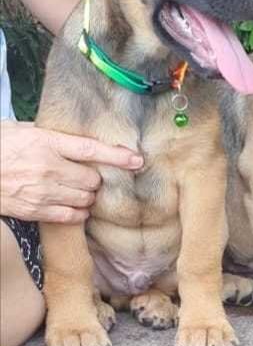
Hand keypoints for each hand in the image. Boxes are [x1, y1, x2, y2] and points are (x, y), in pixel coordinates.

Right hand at [0, 121, 143, 223]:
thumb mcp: (22, 129)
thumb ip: (52, 134)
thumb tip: (77, 135)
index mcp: (46, 143)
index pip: (91, 150)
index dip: (117, 156)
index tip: (137, 160)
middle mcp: (48, 168)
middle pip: (92, 179)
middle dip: (96, 179)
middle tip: (88, 175)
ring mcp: (41, 191)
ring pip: (85, 198)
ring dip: (88, 196)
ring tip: (80, 190)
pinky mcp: (33, 210)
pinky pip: (70, 216)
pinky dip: (78, 212)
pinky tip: (75, 206)